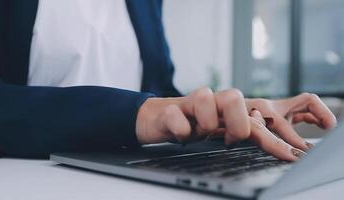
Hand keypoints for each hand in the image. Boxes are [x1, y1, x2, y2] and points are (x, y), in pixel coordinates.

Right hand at [135, 88, 336, 160]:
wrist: (156, 119)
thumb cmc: (190, 125)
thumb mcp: (217, 132)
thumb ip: (240, 132)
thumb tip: (265, 138)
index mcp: (226, 110)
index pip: (254, 120)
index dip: (273, 138)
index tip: (290, 156)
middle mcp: (211, 102)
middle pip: (234, 96)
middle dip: (236, 124)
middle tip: (227, 140)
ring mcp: (189, 104)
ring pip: (205, 97)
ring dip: (205, 123)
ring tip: (198, 133)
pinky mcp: (169, 110)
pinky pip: (177, 116)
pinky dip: (181, 130)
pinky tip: (179, 135)